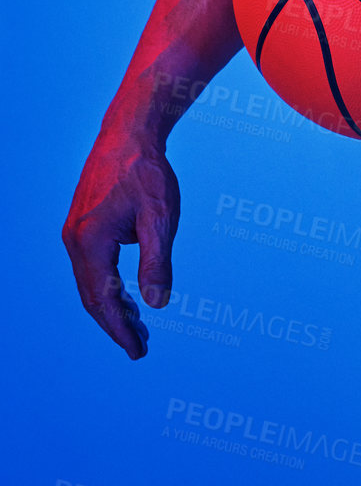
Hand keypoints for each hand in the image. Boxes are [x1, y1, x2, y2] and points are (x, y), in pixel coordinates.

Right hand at [62, 126, 179, 359]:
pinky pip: (92, 266)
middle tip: (140, 348)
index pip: (103, 300)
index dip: (119, 329)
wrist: (129, 133)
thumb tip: (156, 304)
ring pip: (91, 282)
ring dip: (112, 307)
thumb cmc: (146, 171)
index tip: (137, 352)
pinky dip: (108, 286)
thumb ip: (156, 262)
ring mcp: (75, 232)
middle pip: (92, 297)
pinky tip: (127, 295)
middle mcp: (75, 240)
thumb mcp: (160, 217)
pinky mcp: (82, 225)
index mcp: (90, 242)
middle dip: (115, 324)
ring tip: (137, 327)